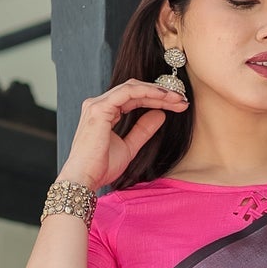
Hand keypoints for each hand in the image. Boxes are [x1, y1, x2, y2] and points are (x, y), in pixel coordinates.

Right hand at [57, 80, 188, 189]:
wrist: (84, 179)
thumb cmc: (100, 168)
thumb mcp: (129, 148)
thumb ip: (143, 130)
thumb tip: (160, 115)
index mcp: (104, 112)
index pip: (133, 98)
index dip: (156, 99)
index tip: (177, 105)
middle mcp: (99, 103)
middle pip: (135, 90)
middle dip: (160, 93)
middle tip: (182, 100)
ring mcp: (97, 104)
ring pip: (133, 88)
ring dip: (157, 92)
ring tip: (177, 98)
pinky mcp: (99, 109)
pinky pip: (127, 93)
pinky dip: (147, 93)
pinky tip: (163, 98)